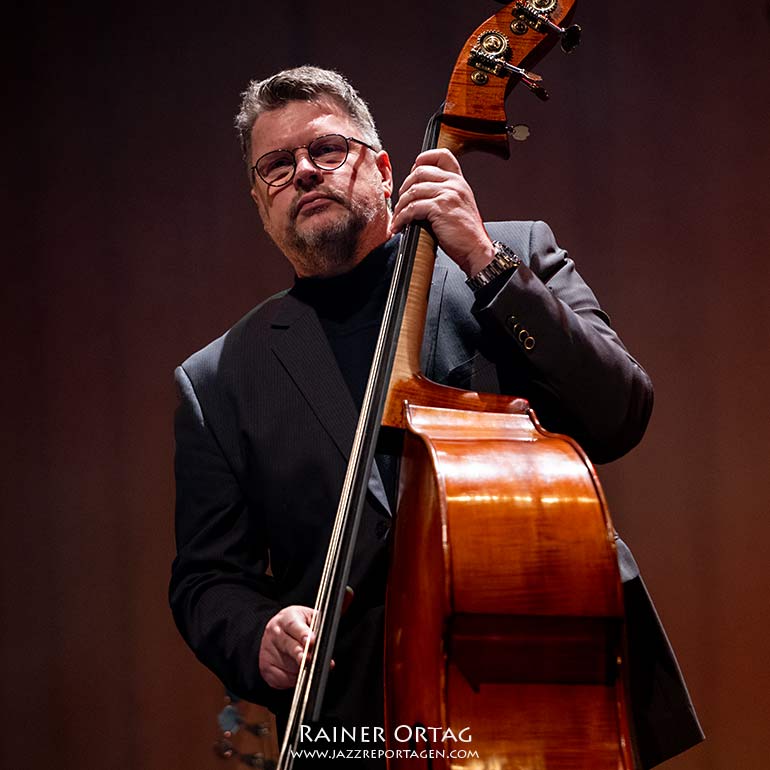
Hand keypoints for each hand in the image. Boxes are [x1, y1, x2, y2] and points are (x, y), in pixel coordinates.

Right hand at [259, 605, 332, 688]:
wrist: (274, 633)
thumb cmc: (298, 626)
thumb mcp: (312, 616)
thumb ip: (330, 613)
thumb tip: (349, 596)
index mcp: (287, 617)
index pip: (295, 625)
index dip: (303, 634)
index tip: (312, 641)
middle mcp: (275, 632)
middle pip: (288, 646)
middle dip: (300, 654)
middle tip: (310, 659)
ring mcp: (268, 650)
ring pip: (286, 663)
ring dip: (299, 668)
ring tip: (308, 666)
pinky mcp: (266, 667)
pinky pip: (281, 677)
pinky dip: (291, 678)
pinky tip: (297, 672)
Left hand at [390, 148, 494, 276]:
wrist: (477, 250)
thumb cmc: (466, 233)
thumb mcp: (459, 205)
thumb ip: (444, 194)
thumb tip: (419, 192)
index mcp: (459, 181)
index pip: (441, 155)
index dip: (423, 159)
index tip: (412, 172)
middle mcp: (454, 184)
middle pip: (420, 172)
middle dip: (405, 187)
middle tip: (401, 202)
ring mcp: (447, 194)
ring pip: (413, 190)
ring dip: (401, 206)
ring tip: (398, 217)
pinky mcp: (440, 208)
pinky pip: (412, 208)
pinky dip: (402, 218)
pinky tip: (399, 226)